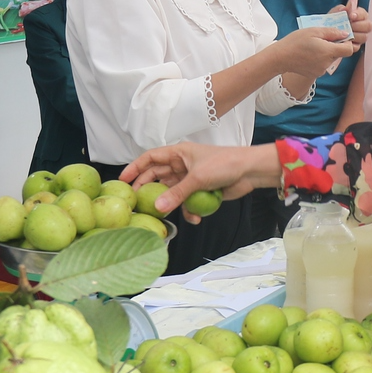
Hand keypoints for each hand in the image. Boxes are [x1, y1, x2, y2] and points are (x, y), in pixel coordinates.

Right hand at [122, 142, 281, 221]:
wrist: (249, 171)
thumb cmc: (224, 164)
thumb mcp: (198, 177)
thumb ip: (177, 193)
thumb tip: (158, 208)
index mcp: (178, 153)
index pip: (150, 158)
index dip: (135, 168)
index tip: (122, 180)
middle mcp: (181, 165)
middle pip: (157, 177)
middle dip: (148, 190)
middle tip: (137, 203)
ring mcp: (190, 179)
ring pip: (171, 192)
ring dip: (171, 204)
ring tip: (166, 215)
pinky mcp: (199, 191)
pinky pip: (187, 202)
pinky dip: (188, 211)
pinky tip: (194, 218)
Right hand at [269, 26, 356, 78]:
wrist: (280, 58)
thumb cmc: (295, 42)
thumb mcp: (313, 31)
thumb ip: (332, 32)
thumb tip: (345, 34)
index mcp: (328, 51)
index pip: (349, 50)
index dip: (347, 42)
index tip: (340, 37)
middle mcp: (327, 63)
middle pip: (340, 54)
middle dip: (335, 46)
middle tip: (322, 39)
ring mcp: (321, 70)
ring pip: (331, 59)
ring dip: (327, 53)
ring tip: (313, 47)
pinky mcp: (316, 74)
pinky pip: (323, 65)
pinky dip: (320, 59)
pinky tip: (310, 54)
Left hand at [336, 2, 371, 42]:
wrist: (325, 33)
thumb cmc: (332, 21)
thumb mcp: (334, 13)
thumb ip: (340, 9)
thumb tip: (345, 8)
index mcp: (359, 16)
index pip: (364, 14)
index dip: (359, 14)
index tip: (351, 15)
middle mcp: (363, 26)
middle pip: (368, 26)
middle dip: (358, 25)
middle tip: (349, 26)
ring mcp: (361, 37)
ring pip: (364, 37)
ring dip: (354, 35)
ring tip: (344, 34)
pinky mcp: (356, 46)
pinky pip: (357, 46)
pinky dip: (350, 44)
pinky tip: (343, 41)